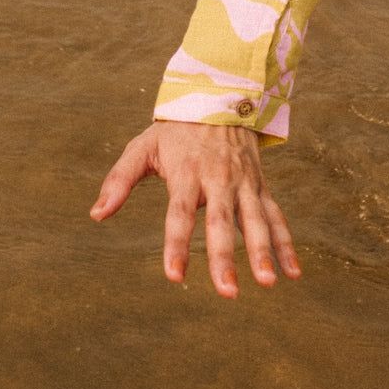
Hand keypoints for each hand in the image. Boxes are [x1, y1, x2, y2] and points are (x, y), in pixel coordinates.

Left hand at [90, 120, 301, 297]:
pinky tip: (292, 273)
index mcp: (187, 172)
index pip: (180, 212)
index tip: (174, 276)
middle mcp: (218, 179)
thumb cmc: (176, 130)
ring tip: (267, 282)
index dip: (176, 244)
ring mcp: (243, 182)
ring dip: (263, 251)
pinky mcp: (259, 186)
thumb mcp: (144, 146)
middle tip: (227, 293)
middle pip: (221, 222)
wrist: (219, 95)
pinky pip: (275, 216)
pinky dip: (286, 243)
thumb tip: (96, 215)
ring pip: (255, 220)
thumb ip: (120, 179)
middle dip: (225, 257)